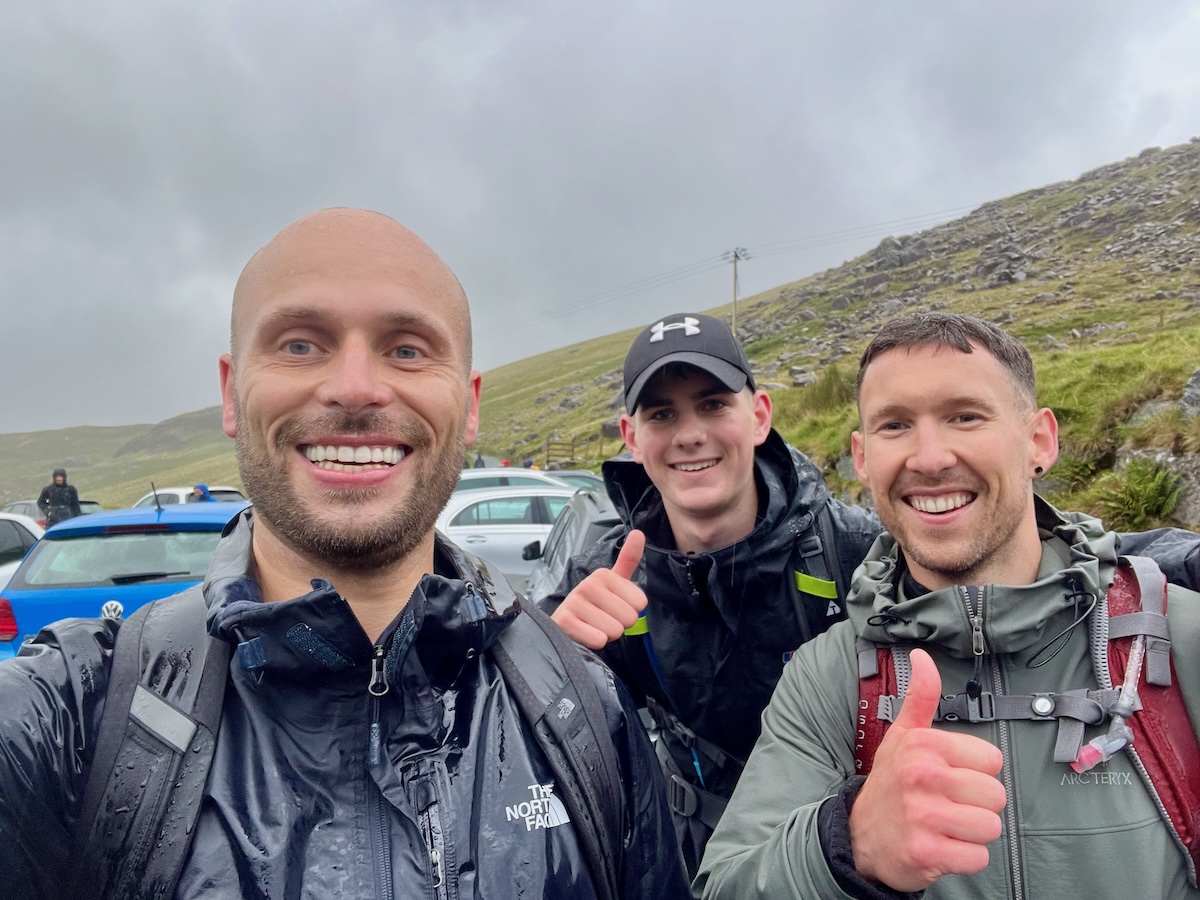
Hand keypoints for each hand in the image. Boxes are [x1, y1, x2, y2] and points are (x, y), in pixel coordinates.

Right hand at [550, 529, 647, 648]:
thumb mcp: (613, 583)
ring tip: (593, 626)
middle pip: (629, 617)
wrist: (565, 625)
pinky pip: (598, 639)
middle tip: (604, 619)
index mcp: (603, 575)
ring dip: (607, 635)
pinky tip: (585, 634)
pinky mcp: (565, 623)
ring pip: (615, 630)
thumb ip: (628, 559)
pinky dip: (595, 643)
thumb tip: (638, 532)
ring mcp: (574, 603)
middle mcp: (587, 585)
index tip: (615, 608)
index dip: (631, 611)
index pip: (640, 602)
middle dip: (619, 625)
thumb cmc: (594, 605)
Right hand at [848, 648, 1006, 891]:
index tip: (949, 777)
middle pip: (996, 795)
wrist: (858, 835)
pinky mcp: (927, 852)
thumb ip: (920, 697)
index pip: (992, 759)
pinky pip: (978, 858)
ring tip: (946, 826)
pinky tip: (942, 846)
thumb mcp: (902, 736)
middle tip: (948, 805)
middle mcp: (922, 776)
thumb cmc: (891, 782)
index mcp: (923, 745)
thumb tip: (922, 656)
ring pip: (990, 827)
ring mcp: (923, 816)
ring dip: (972, 833)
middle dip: (977, 805)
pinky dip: (964, 858)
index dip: (975, 772)